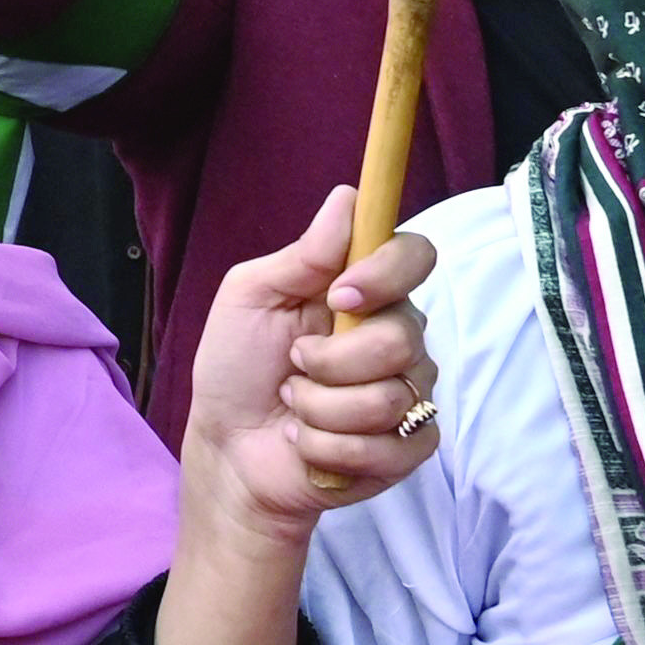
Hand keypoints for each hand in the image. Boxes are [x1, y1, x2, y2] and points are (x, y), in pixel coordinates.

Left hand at [180, 185, 439, 547]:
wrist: (228, 446)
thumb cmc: (237, 366)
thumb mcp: (250, 298)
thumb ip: (302, 255)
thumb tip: (348, 197)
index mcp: (365, 292)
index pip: (415, 256)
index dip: (386, 273)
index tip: (338, 294)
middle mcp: (398, 338)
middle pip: (404, 336)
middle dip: (331, 360)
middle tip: (294, 362)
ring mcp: (409, 394)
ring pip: (390, 397)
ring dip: (319, 407)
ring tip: (294, 404)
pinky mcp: (408, 447)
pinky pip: (389, 446)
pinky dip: (328, 446)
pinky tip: (307, 440)